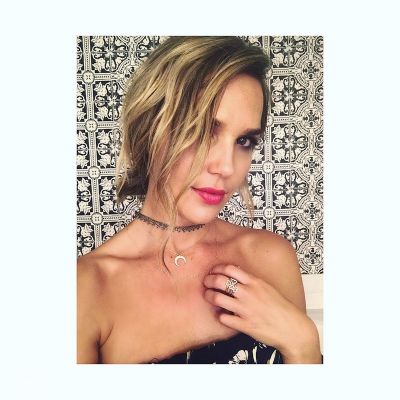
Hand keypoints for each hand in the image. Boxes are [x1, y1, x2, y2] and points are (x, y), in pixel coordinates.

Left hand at [203, 264, 320, 362]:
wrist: (292, 329)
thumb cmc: (281, 308)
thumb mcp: (268, 288)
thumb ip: (252, 282)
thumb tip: (237, 275)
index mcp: (255, 282)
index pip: (230, 269)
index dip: (218, 268)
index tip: (213, 271)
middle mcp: (249, 294)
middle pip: (220, 281)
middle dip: (209, 281)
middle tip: (206, 283)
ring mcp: (246, 309)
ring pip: (218, 298)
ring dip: (210, 296)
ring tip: (208, 296)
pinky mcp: (244, 325)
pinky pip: (224, 318)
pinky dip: (219, 315)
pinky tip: (220, 314)